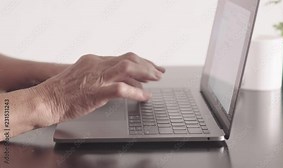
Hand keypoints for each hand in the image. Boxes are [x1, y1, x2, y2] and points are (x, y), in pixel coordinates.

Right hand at [35, 52, 164, 125]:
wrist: (44, 101)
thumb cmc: (62, 93)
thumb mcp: (84, 79)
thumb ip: (103, 79)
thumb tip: (123, 85)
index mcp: (94, 61)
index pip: (123, 58)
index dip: (140, 62)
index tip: (150, 67)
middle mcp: (97, 65)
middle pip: (129, 59)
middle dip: (147, 65)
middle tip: (159, 72)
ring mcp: (97, 77)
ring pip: (128, 68)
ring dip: (146, 73)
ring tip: (157, 79)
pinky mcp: (96, 91)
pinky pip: (121, 88)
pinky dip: (136, 92)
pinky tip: (144, 96)